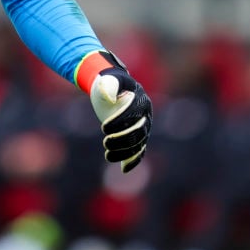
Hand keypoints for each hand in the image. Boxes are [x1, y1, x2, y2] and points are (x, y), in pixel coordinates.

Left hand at [80, 51, 152, 172]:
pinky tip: (123, 169)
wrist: (110, 89)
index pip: (134, 112)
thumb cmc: (107, 83)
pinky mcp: (138, 137)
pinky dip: (133, 161)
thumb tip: (109, 97)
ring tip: (107, 154)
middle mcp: (146, 115)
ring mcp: (144, 127)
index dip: (120, 121)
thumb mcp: (105, 80)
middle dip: (123, 139)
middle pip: (139, 131)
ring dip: (124, 151)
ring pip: (139, 143)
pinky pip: (139, 151)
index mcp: (140, 99)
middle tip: (105, 142)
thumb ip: (108, 85)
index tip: (103, 127)